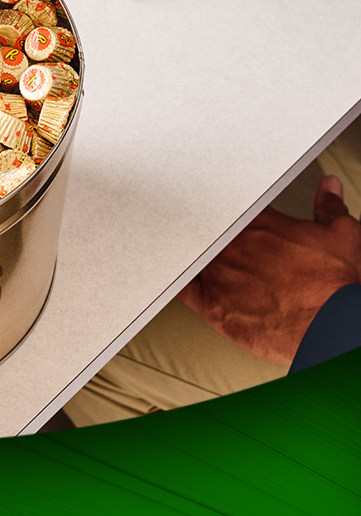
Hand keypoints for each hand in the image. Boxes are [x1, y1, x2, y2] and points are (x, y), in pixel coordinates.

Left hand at [178, 177, 360, 362]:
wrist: (328, 326)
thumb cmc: (334, 287)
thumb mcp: (342, 235)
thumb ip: (328, 208)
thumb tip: (329, 189)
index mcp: (260, 224)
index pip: (232, 208)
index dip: (229, 212)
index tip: (232, 217)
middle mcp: (233, 247)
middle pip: (207, 233)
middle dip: (210, 234)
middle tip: (217, 239)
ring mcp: (219, 276)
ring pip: (192, 258)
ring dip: (192, 255)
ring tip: (193, 255)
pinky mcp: (211, 306)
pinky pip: (180, 291)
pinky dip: (175, 283)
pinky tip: (172, 279)